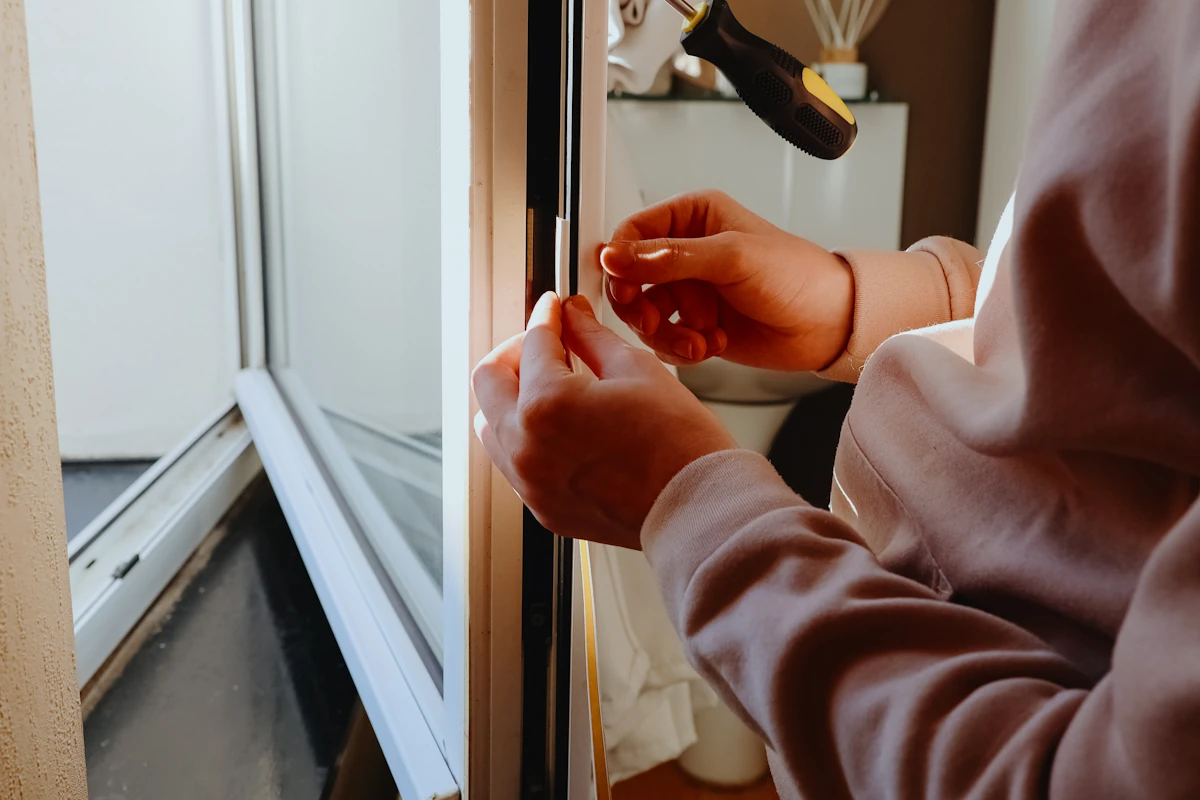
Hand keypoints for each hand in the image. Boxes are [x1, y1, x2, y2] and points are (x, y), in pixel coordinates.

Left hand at [471, 292, 735, 548]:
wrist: (697, 507)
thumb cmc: (679, 444)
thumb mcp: (637, 370)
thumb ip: (592, 336)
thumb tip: (573, 315)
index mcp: (548, 405)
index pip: (533, 342)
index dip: (547, 316)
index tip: (555, 308)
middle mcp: (526, 447)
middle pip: (488, 381)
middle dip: (514, 353)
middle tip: (545, 346)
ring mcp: (530, 482)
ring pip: (491, 425)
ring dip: (512, 398)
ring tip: (551, 388)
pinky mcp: (542, 507)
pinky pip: (514, 462)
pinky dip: (526, 437)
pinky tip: (562, 427)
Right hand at [602, 190, 853, 370]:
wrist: (829, 324)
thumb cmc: (796, 276)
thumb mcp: (730, 257)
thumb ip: (669, 257)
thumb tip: (616, 255)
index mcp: (693, 217)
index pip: (632, 233)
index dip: (621, 262)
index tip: (625, 287)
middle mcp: (686, 252)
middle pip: (630, 279)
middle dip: (640, 306)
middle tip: (653, 321)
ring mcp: (689, 290)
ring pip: (644, 314)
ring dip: (665, 334)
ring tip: (695, 340)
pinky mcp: (695, 324)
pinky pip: (663, 340)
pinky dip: (681, 348)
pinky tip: (710, 344)